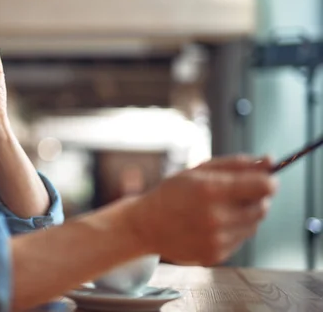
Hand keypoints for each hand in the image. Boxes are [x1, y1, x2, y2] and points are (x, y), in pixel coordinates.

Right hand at [129, 155, 276, 265]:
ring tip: (220, 208)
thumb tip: (271, 161)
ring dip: (246, 214)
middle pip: (262, 207)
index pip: (263, 186)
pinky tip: (212, 224)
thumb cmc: (172, 193)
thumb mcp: (199, 170)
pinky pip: (241, 239)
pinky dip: (234, 230)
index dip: (269, 181)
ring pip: (254, 224)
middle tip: (237, 193)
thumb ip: (236, 164)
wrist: (147, 225)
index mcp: (210, 190)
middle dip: (256, 198)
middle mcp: (215, 218)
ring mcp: (215, 240)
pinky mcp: (216, 255)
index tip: (265, 179)